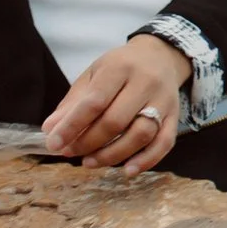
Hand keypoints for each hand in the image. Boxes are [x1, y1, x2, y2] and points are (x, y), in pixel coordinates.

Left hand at [42, 36, 189, 174]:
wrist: (160, 56)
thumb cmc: (120, 67)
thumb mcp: (93, 74)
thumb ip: (73, 102)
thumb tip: (50, 130)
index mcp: (120, 67)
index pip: (94, 102)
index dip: (71, 126)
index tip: (53, 144)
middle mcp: (146, 82)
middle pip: (116, 121)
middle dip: (88, 142)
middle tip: (70, 153)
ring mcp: (164, 100)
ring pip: (141, 134)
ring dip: (112, 155)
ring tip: (89, 162)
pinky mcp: (175, 116)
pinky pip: (164, 142)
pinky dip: (147, 160)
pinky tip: (127, 171)